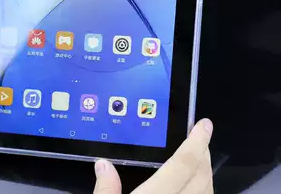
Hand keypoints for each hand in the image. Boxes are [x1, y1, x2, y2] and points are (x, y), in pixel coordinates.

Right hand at [94, 119, 213, 193]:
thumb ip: (106, 190)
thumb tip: (103, 164)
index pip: (183, 165)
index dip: (195, 142)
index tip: (204, 124)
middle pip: (201, 175)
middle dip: (203, 152)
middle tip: (198, 136)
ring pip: (208, 190)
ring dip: (205, 170)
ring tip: (197, 156)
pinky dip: (203, 187)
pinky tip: (193, 185)